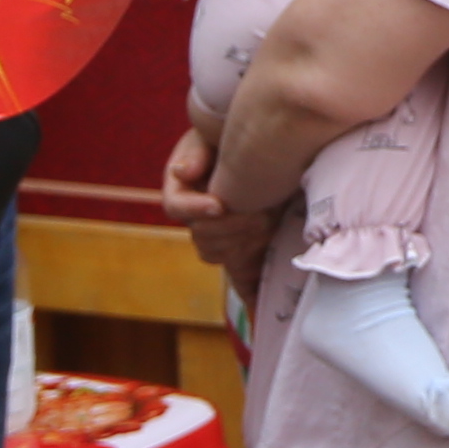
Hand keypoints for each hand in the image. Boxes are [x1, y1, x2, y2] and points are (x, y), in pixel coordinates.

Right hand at [160, 124, 276, 299]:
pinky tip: (261, 313)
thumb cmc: (232, 138)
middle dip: (233, 226)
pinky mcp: (245, 252)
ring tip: (271, 223)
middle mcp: (200, 218)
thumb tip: (184, 172)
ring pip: (221, 254)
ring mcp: (222, 238)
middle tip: (262, 213)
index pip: (177, 207)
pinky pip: (242, 279)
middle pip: (203, 237)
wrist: (269, 144)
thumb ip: (198, 152)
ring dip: (246, 242)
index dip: (196, 208)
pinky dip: (251, 294)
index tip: (219, 204)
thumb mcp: (210, 135)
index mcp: (185, 190)